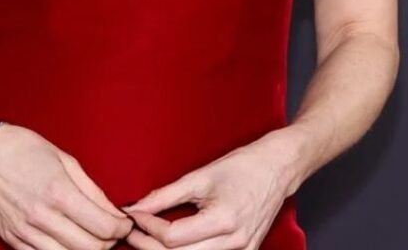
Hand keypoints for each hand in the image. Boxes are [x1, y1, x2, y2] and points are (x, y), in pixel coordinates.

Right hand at [0, 122, 134, 249]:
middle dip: (108, 242)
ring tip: (91, 235)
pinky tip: (67, 240)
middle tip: (111, 231)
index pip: (103, 227)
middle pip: (90, 249)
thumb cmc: (24, 148)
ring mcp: (26, 232)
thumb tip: (114, 211)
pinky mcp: (13, 241)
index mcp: (59, 192)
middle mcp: (42, 217)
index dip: (121, 229)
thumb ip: (91, 189)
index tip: (124, 223)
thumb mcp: (64, 159)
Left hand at [121, 131, 303, 249]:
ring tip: (146, 239)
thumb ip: (167, 193)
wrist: (277, 168)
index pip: (172, 238)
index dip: (147, 227)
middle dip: (149, 246)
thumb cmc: (241, 166)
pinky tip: (171, 246)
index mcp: (223, 220)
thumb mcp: (201, 175)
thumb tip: (137, 205)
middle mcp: (235, 243)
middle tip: (130, 232)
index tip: (132, 214)